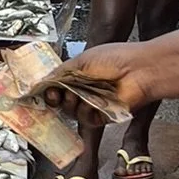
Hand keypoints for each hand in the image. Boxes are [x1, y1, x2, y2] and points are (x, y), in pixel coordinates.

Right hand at [36, 39, 150, 115]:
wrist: (138, 70)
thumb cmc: (114, 59)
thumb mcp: (81, 60)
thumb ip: (59, 72)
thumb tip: (40, 82)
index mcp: (79, 75)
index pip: (57, 86)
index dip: (49, 89)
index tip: (43, 90)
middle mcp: (85, 90)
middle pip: (61, 101)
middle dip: (55, 98)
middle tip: (54, 95)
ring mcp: (94, 104)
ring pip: (71, 111)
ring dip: (70, 103)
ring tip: (76, 94)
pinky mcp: (103, 117)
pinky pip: (85, 119)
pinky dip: (84, 111)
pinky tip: (89, 103)